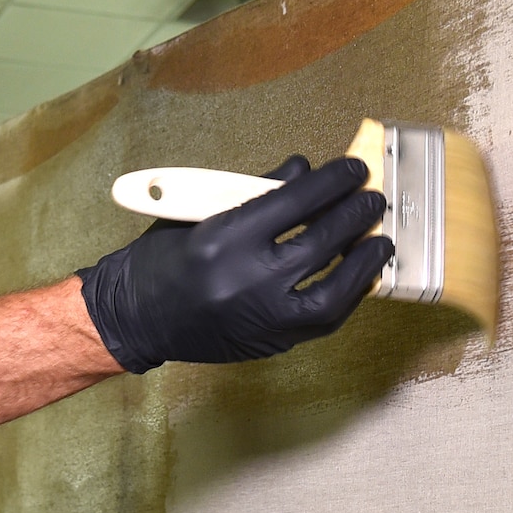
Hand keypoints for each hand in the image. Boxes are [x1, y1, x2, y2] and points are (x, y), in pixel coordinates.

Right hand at [78, 155, 392, 372]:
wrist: (133, 317)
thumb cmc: (161, 259)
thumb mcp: (199, 212)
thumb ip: (255, 191)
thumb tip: (304, 170)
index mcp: (224, 237)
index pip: (296, 200)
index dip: (333, 181)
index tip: (354, 170)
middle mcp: (245, 279)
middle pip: (320, 242)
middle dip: (355, 216)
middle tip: (374, 199)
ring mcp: (261, 317)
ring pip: (333, 292)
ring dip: (363, 264)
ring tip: (380, 241)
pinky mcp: (269, 342)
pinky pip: (322, 321)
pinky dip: (347, 297)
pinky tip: (359, 278)